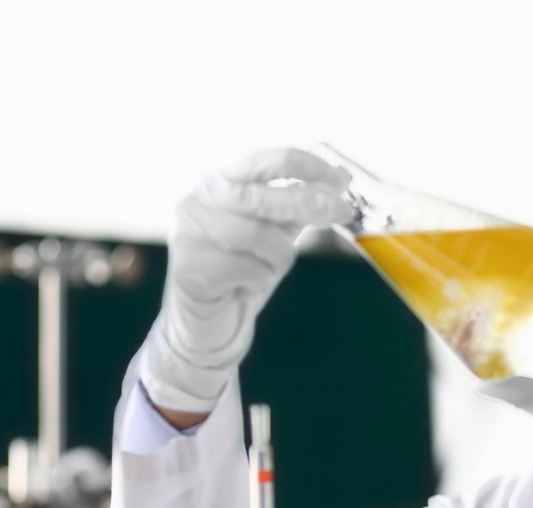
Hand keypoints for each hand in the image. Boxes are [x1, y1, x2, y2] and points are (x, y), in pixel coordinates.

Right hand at [140, 147, 353, 412]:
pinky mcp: (191, 268)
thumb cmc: (243, 271)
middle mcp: (199, 199)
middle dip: (308, 202)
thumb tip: (342, 177)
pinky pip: (251, 270)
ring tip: (262, 269)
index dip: (307, 166)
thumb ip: (301, 205)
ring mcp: (190, 232)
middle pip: (262, 195)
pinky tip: (241, 288)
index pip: (266, 161)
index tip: (339, 179)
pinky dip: (258, 282)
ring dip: (277, 259)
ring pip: (260, 237)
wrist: (208, 322)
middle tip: (343, 210)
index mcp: (221, 182)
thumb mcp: (276, 233)